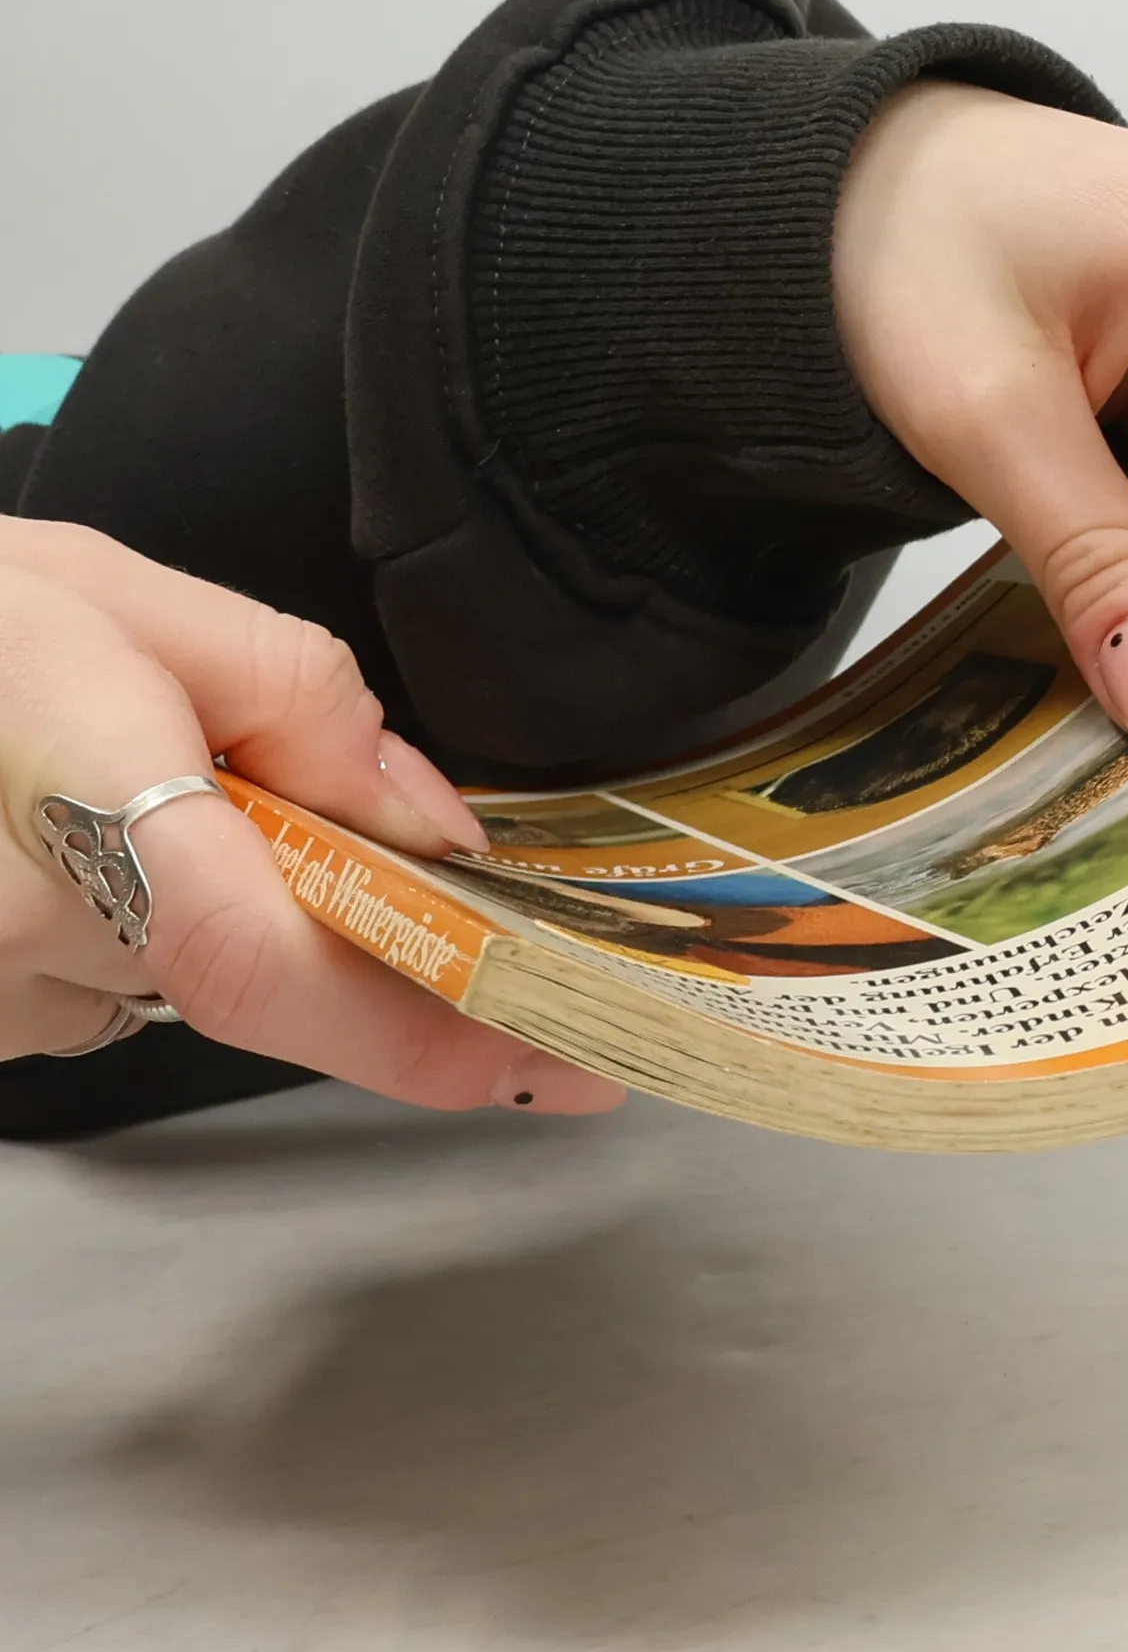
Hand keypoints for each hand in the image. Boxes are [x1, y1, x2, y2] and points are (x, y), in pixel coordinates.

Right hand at [0, 518, 623, 1110]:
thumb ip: (294, 696)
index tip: (551, 1054)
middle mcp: (15, 926)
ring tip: (171, 791)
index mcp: (68, 792)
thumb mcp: (117, 597)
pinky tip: (106, 840)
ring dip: (244, 905)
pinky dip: (164, 923)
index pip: (261, 955)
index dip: (417, 1025)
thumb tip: (430, 826)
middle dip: (361, 930)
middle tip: (417, 871)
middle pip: (266, 981)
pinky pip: (130, 987)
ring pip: (199, 983)